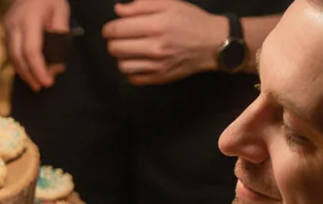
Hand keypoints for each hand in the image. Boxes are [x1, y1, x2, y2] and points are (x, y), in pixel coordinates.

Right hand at [4, 0, 70, 91]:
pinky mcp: (5, 28)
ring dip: (23, 71)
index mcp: (30, 19)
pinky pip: (10, 50)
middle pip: (18, 57)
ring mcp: (7, 26)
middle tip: (40, 86)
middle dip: (29, 75)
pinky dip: (19, 62)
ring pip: (12, 56)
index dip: (38, 70)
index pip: (31, 51)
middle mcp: (14, 24)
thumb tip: (57, 57)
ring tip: (35, 81)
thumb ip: (60, 31)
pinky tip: (27, 69)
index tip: (47, 81)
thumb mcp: (61, 9)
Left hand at [103, 0, 227, 85]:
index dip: (109, 28)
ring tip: (129, 49)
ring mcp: (157, 65)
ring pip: (121, 65)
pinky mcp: (159, 78)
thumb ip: (142, 5)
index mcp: (157, 25)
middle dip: (113, 41)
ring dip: (121, 56)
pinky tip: (137, 61)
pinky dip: (130, 70)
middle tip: (121, 37)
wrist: (213, 43)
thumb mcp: (170, 4)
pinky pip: (132, 78)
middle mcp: (155, 47)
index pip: (117, 29)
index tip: (112, 27)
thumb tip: (118, 10)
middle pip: (115, 48)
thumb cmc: (190, 20)